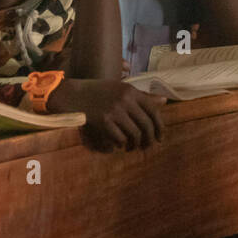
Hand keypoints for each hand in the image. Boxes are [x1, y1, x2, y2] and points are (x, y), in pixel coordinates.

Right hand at [50, 78, 166, 151]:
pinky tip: (119, 145)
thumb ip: (141, 96)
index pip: (154, 110)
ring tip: (132, 148)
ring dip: (135, 145)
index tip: (160, 138)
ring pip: (135, 134)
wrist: (73, 95)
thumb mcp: (120, 89)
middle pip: (146, 125)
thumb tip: (165, 101)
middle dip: (149, 140)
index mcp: (131, 91)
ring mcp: (114, 111)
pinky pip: (120, 139)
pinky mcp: (104, 121)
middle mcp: (125, 100)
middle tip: (147, 147)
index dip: (160, 127)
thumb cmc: (98, 92)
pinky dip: (121, 145)